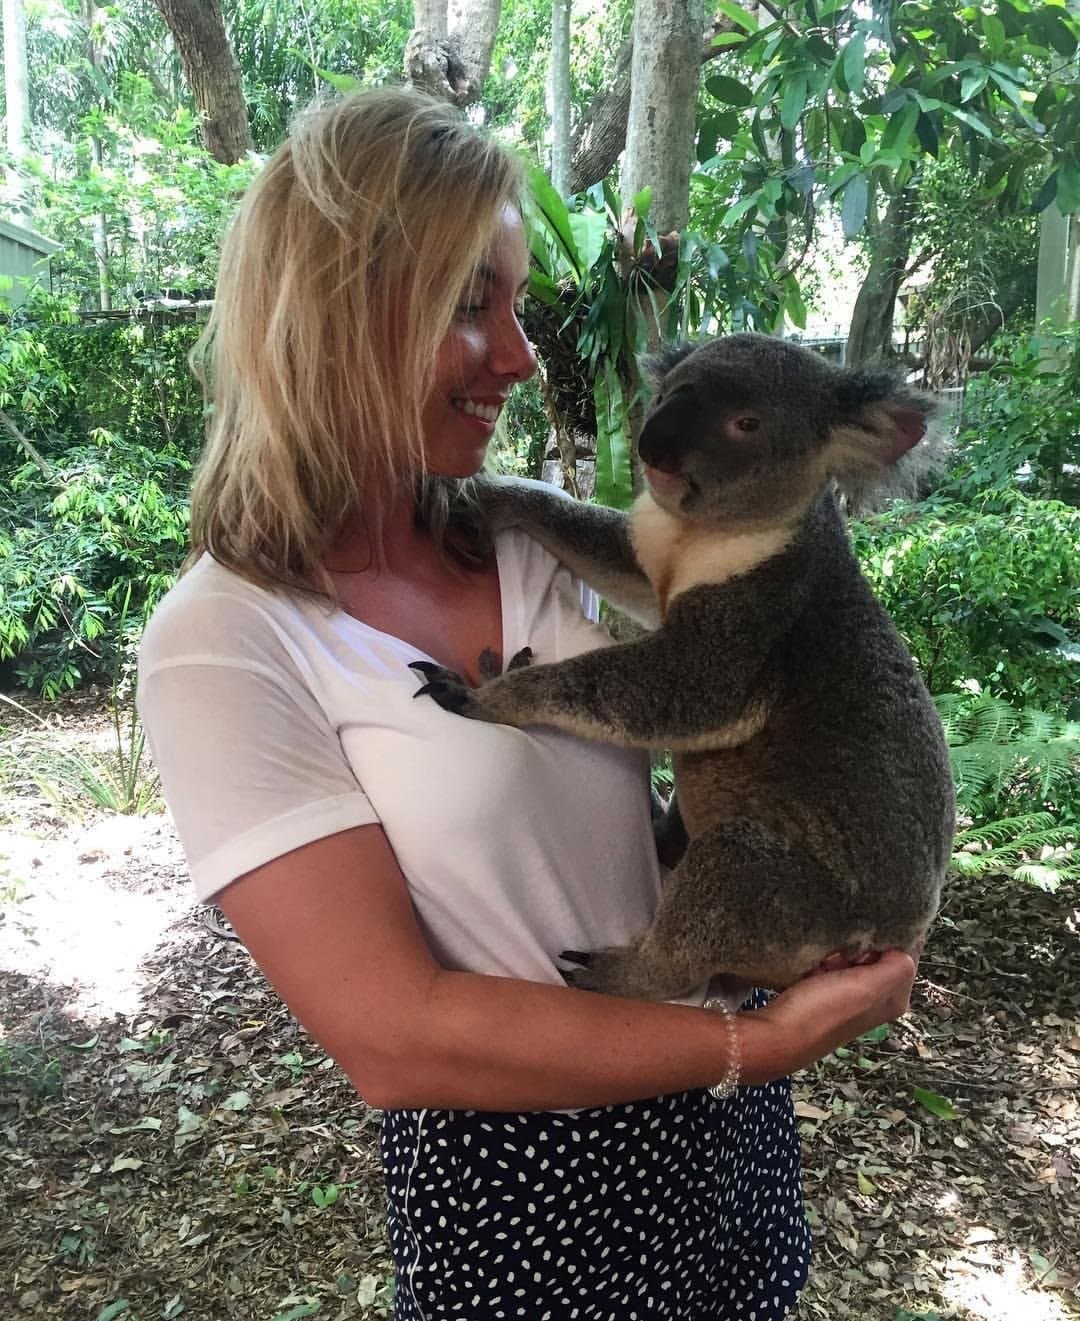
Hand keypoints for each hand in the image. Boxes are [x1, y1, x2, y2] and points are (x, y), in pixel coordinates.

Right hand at [739, 948, 916, 1082]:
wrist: (777, 1035)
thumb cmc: (822, 1013)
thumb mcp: (868, 987)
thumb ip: (896, 967)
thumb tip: (906, 951)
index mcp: (893, 999)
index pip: (905, 954)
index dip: (887, 940)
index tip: (867, 938)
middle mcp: (874, 999)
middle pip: (876, 955)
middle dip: (858, 946)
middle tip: (842, 952)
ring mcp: (847, 998)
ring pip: (850, 959)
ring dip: (837, 953)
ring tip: (824, 962)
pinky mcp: (823, 995)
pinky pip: (828, 967)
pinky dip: (821, 962)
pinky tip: (813, 969)